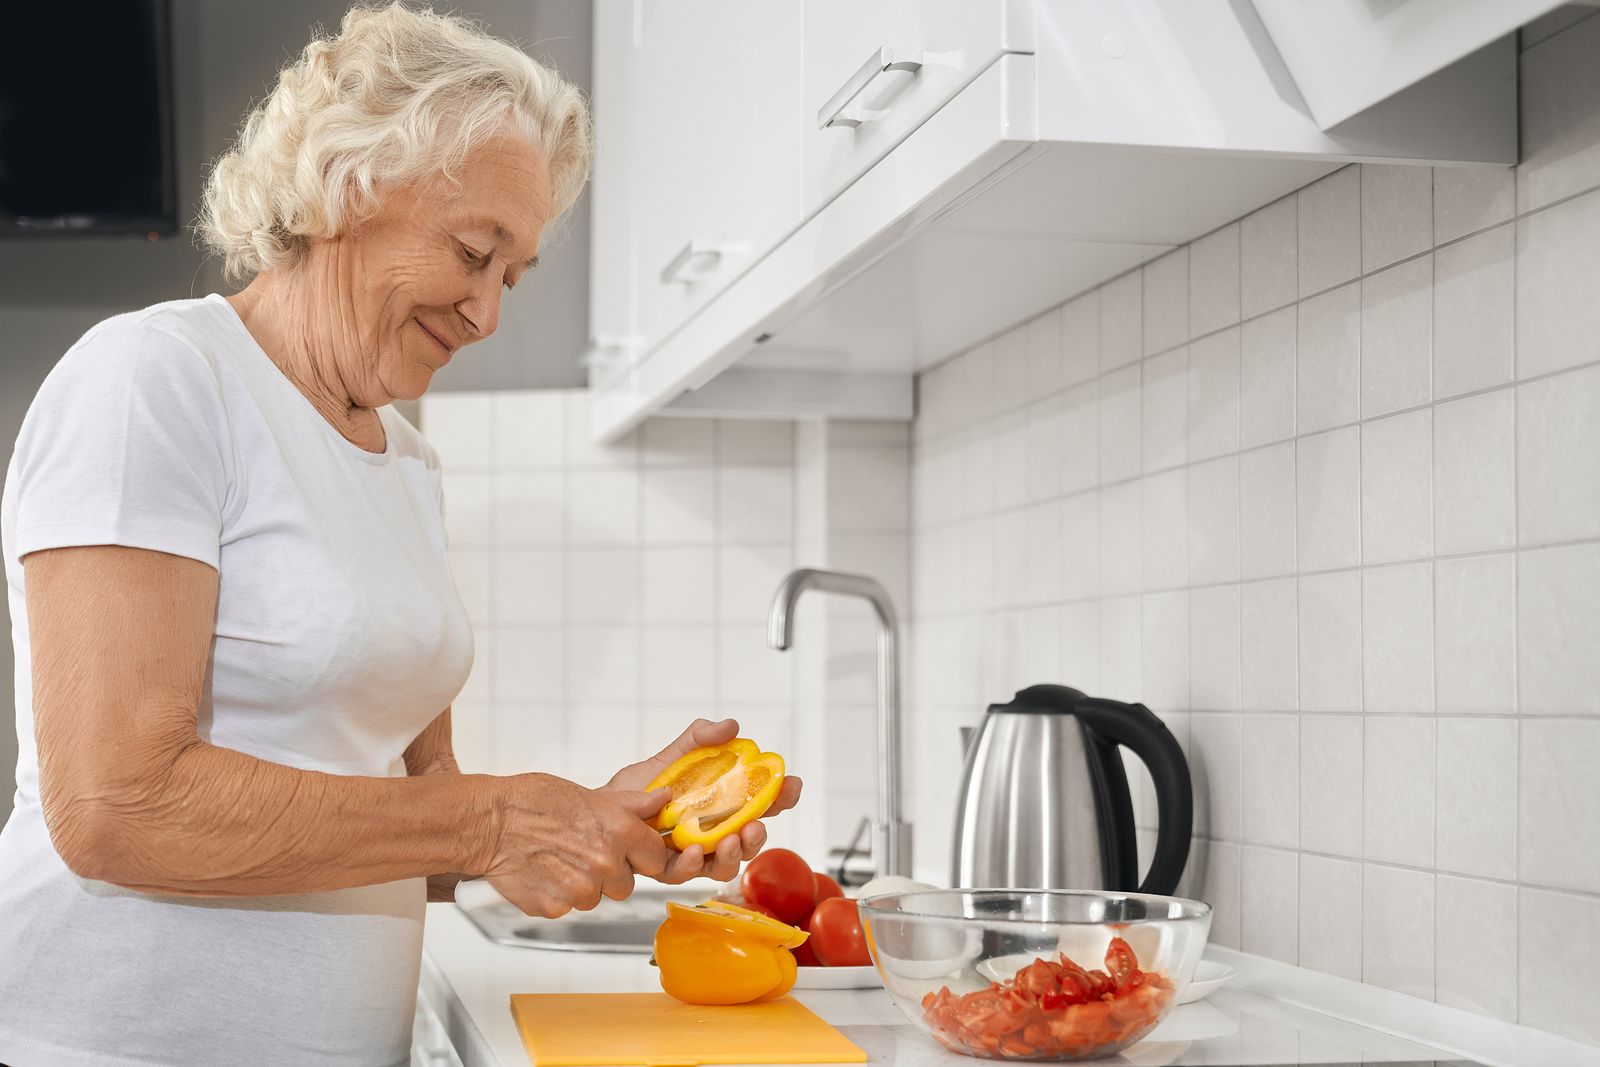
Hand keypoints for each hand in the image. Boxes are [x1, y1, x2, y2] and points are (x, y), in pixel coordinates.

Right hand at [483, 773, 669, 918]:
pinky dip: (556, 895)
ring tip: (558, 859)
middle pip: (625, 884)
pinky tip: (542, 872)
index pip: (655, 858)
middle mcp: (605, 862)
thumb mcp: (589, 795)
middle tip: (583, 851)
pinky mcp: (555, 907)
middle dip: (610, 872)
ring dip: (582, 884)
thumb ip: (631, 805)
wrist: (488, 821)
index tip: (629, 851)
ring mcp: (580, 889)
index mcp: (619, 831)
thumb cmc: (533, 801)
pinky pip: (567, 907)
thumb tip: (662, 800)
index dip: (641, 854)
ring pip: (595, 897)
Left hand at [604, 717, 803, 884]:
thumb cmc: (639, 788)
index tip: (790, 784)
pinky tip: (693, 850)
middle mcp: (713, 832)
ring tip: (731, 840)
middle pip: (750, 839)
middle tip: (757, 825)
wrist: (601, 809)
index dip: (781, 795)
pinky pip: (687, 873)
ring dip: (734, 855)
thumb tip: (731, 726)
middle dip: (761, 834)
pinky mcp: (669, 868)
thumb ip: (700, 739)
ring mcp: (694, 853)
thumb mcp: (672, 757)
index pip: (760, 802)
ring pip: (726, 864)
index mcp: (721, 805)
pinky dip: (694, 863)